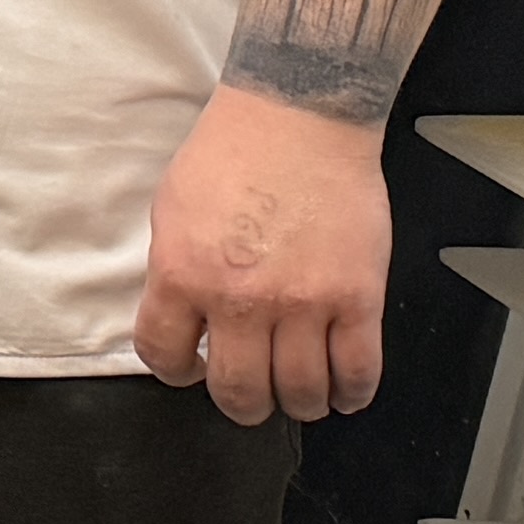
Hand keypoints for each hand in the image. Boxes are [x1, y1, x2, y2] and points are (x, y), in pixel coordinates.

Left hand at [138, 81, 397, 422]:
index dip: (175, 370)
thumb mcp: (172, 211)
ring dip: (297, 404)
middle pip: (239, 391)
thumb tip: (181, 316)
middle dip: (241, 403)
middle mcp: (242, 299)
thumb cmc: (234, 153)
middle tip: (248, 395)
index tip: (190, 368)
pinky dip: (351, 394)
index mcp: (184, 274)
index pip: (164, 353)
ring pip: (301, 392)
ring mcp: (304, 304)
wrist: (297, 120)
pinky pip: (359, 372)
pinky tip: (342, 390)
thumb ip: (175, 269)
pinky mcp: (358, 299)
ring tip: (297, 393)